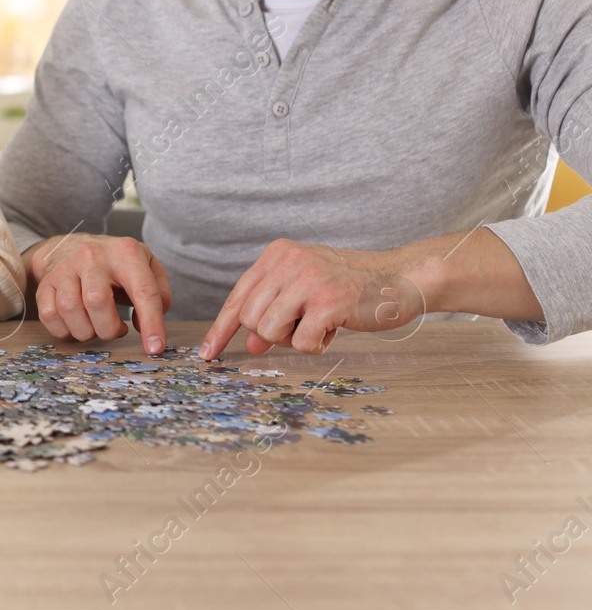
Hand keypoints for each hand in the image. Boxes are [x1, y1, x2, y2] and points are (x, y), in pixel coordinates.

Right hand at [27, 233, 171, 353]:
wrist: (73, 245)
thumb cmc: (117, 263)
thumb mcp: (148, 267)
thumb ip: (159, 295)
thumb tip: (146, 326)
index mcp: (125, 252)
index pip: (143, 291)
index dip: (152, 323)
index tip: (154, 348)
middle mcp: (92, 256)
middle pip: (97, 301)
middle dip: (109, 329)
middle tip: (116, 329)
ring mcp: (65, 268)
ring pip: (70, 309)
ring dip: (86, 331)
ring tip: (95, 325)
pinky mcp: (46, 282)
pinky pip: (49, 315)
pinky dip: (64, 330)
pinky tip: (76, 324)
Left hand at [199, 239, 425, 358]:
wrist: (401, 278)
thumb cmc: (351, 287)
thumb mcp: (305, 292)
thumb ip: (274, 311)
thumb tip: (250, 345)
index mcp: (277, 255)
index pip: (237, 297)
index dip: (220, 329)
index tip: (207, 354)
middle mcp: (288, 262)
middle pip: (250, 319)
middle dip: (271, 335)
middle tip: (302, 327)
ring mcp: (308, 280)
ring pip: (269, 331)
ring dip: (293, 340)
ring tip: (319, 325)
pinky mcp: (328, 302)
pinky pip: (301, 342)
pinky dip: (316, 346)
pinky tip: (335, 330)